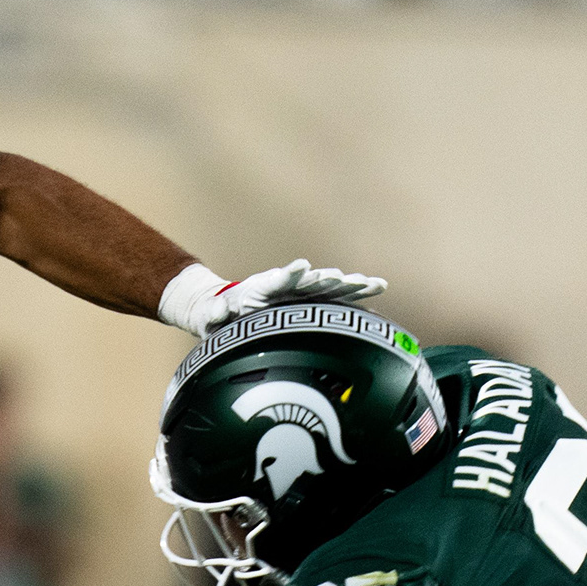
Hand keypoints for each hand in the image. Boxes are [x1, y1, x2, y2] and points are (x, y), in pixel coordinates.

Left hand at [164, 258, 389, 338]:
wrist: (226, 308)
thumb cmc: (218, 317)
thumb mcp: (209, 318)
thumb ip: (214, 315)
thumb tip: (217, 312)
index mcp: (261, 290)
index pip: (277, 281)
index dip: (289, 276)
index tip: (302, 268)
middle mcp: (284, 287)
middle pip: (309, 282)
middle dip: (328, 281)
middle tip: (345, 278)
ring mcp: (299, 293)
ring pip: (328, 287)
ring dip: (347, 285)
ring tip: (368, 282)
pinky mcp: (309, 302)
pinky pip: (336, 298)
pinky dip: (355, 293)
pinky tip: (376, 287)